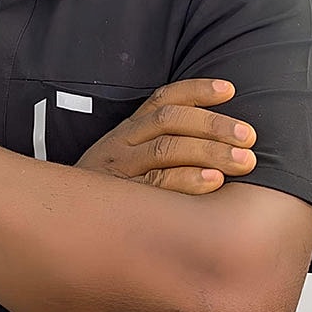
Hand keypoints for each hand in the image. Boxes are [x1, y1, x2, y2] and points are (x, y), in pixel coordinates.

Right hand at [75, 79, 255, 193]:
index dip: (196, 91)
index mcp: (128, 129)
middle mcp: (122, 144)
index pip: (163, 99)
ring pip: (166, 150)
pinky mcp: (120, 199)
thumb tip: (219, 137)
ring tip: (245, 161)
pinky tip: (214, 182)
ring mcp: (120, 171)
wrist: (63, 221)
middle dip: (214, 125)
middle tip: (249, 136)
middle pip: (170, 122)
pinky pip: (157, 186)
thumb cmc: (110, 192)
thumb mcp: (127, 160)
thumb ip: (161, 145)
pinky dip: (187, 180)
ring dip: (210, 152)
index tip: (230, 90)